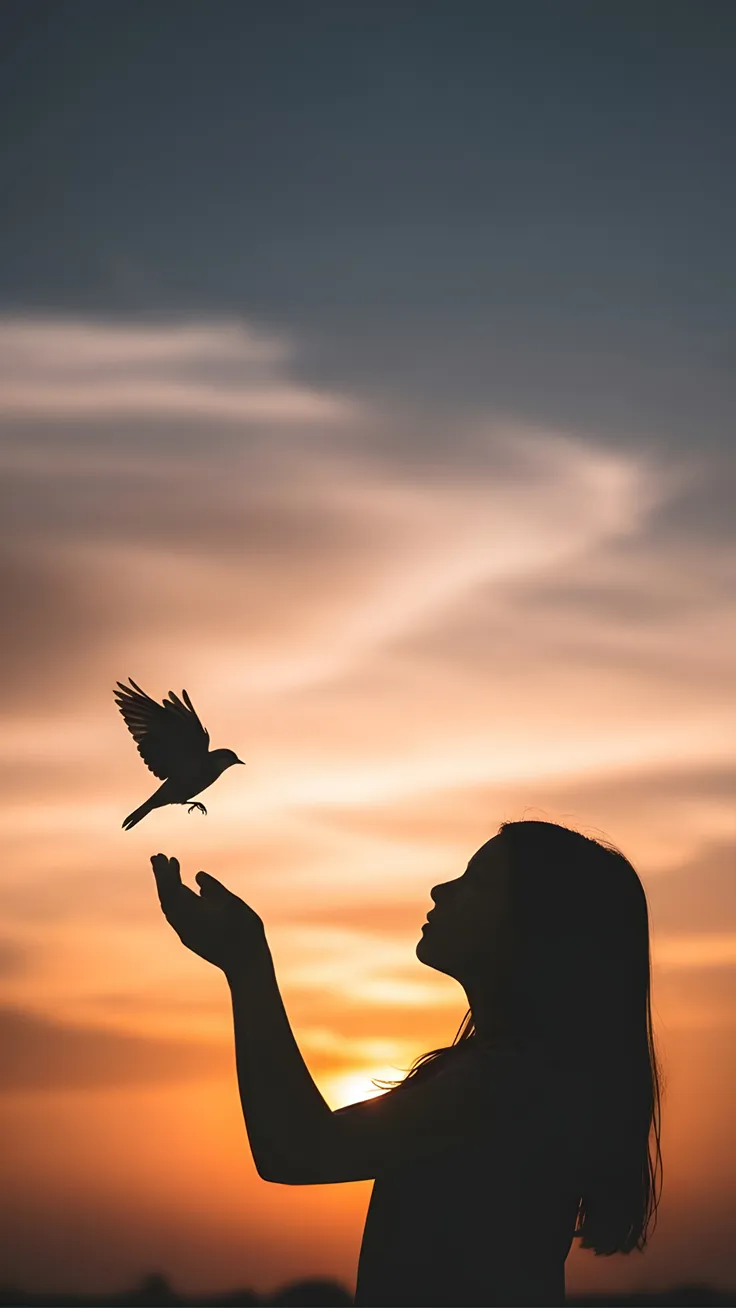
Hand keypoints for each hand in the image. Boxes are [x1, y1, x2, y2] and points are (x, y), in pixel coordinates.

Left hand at [151, 853, 267, 978]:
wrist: (245, 965)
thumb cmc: (243, 931)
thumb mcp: (232, 903)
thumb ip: (213, 888)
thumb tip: (197, 876)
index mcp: (191, 912)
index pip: (170, 888)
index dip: (165, 872)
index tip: (164, 857)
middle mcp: (183, 923)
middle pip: (165, 896)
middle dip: (161, 876)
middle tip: (157, 857)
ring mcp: (186, 933)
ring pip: (169, 906)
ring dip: (168, 887)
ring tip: (170, 870)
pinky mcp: (191, 938)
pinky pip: (176, 915)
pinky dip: (175, 899)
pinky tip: (184, 891)